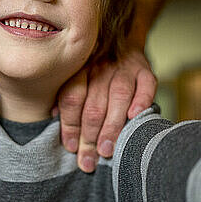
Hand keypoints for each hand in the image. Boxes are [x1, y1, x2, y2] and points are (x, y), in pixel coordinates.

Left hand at [57, 47, 156, 172]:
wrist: (122, 41)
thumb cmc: (95, 70)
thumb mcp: (77, 78)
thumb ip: (67, 98)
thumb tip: (54, 118)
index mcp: (78, 69)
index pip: (71, 98)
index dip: (70, 125)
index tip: (71, 148)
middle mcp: (100, 66)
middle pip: (94, 103)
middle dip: (90, 135)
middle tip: (89, 160)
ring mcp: (124, 66)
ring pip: (118, 96)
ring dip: (112, 125)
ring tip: (107, 151)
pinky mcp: (145, 69)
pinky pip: (146, 84)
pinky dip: (141, 101)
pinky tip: (134, 118)